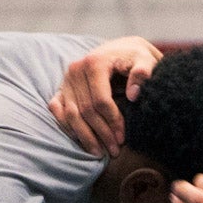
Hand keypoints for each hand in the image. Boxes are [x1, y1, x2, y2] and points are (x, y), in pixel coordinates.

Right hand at [50, 36, 162, 155]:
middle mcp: (75, 69)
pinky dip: (66, 126)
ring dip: (84, 136)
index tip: (123, 138)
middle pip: (86, 110)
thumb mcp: (145, 60)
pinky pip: (57, 110)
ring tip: (99, 153)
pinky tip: (80, 140)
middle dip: (101, 133)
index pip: (101, 100)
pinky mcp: (61, 87)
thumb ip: (143, 73)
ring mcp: (66, 79)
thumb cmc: (135, 57)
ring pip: (71, 114)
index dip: (112, 121)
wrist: (120, 49)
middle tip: (114, 151)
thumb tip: (133, 95)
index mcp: (94, 62)